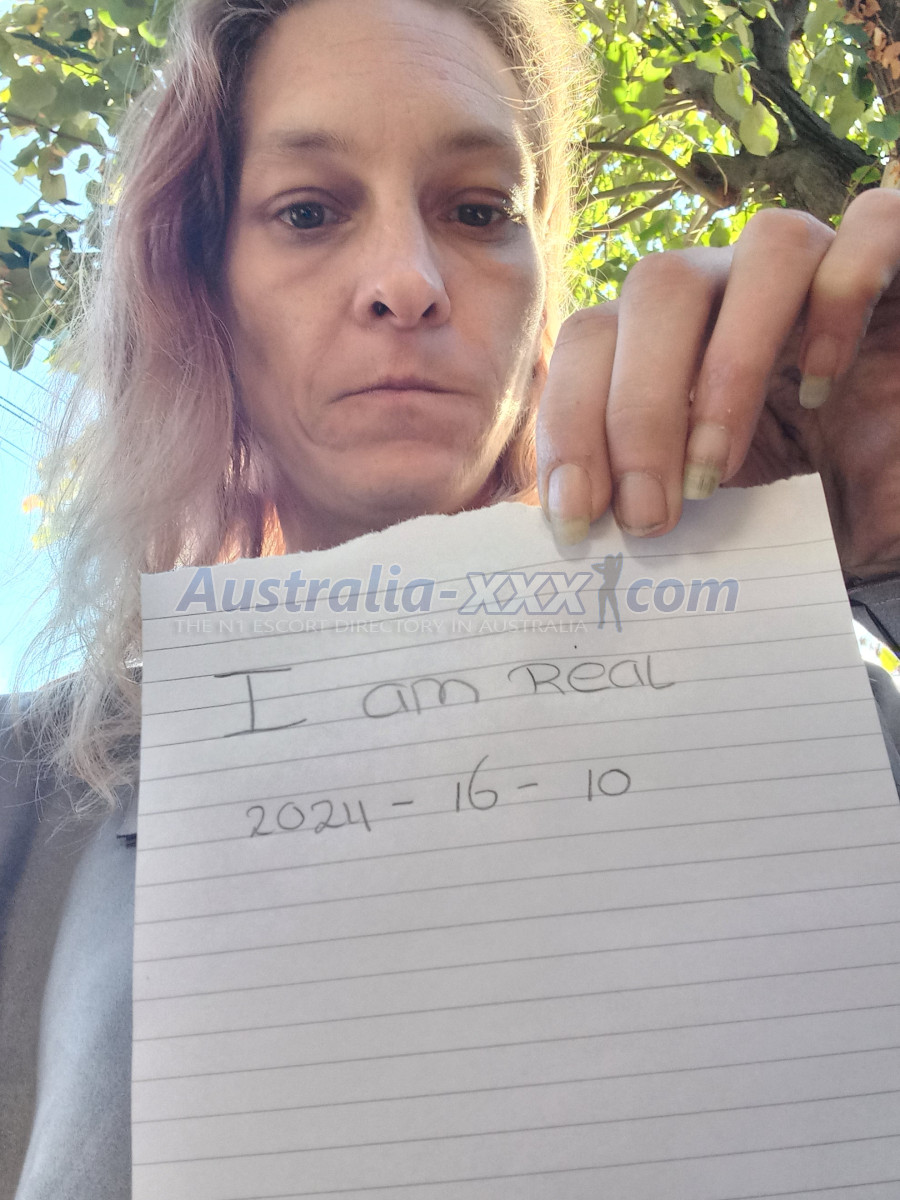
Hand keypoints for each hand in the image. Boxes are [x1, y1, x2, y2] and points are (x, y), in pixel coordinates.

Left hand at [536, 187, 899, 576]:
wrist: (892, 497)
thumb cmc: (805, 503)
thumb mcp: (710, 506)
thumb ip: (642, 497)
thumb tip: (560, 523)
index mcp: (673, 338)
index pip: (591, 338)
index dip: (569, 422)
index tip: (576, 518)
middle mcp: (736, 289)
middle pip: (657, 287)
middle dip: (637, 412)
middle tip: (649, 515)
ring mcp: (818, 269)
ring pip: (761, 249)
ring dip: (730, 365)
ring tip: (719, 468)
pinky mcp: (898, 265)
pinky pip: (874, 230)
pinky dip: (843, 298)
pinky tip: (818, 385)